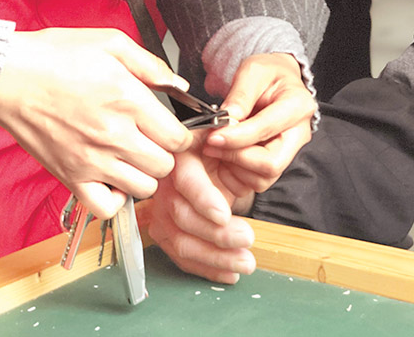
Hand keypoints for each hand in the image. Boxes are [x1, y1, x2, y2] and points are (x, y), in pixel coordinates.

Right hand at [0, 28, 193, 218]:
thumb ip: (152, 65)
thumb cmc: (54, 56)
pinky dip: (115, 198)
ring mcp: (90, 161)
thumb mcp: (112, 43)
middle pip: (165, 166)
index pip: (178, 139)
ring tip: (131, 157)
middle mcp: (113, 135)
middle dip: (165, 154)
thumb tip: (180, 86)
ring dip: (143, 174)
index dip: (182, 135)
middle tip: (152, 141)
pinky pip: (106, 208)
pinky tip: (111, 177)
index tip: (172, 129)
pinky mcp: (69, 177)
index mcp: (128, 100)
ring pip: (143, 189)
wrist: (5, 76)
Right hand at [149, 144, 256, 283]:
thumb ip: (240, 147)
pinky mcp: (165, 232)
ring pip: (180, 242)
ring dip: (215, 258)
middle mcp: (165, 185)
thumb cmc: (222, 148)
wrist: (207, 158)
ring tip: (246, 262)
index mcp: (181, 157)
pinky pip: (182, 256)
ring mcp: (161, 211)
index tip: (224, 215)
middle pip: (182, 217)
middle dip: (217, 234)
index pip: (187, 181)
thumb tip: (253, 152)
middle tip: (248, 238)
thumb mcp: (232, 139)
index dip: (203, 199)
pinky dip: (206, 268)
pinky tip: (230, 274)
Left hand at [203, 53, 315, 198]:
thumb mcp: (253, 71)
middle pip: (271, 164)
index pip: (266, 129)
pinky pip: (256, 183)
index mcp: (297, 106)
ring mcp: (290, 152)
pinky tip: (225, 156)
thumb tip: (226, 119)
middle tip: (211, 145)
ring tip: (216, 148)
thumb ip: (240, 95)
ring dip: (233, 168)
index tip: (212, 137)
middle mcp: (299, 134)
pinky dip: (235, 176)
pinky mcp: (278, 164)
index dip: (236, 137)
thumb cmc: (268, 74)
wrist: (278, 81)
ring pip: (263, 179)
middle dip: (236, 158)